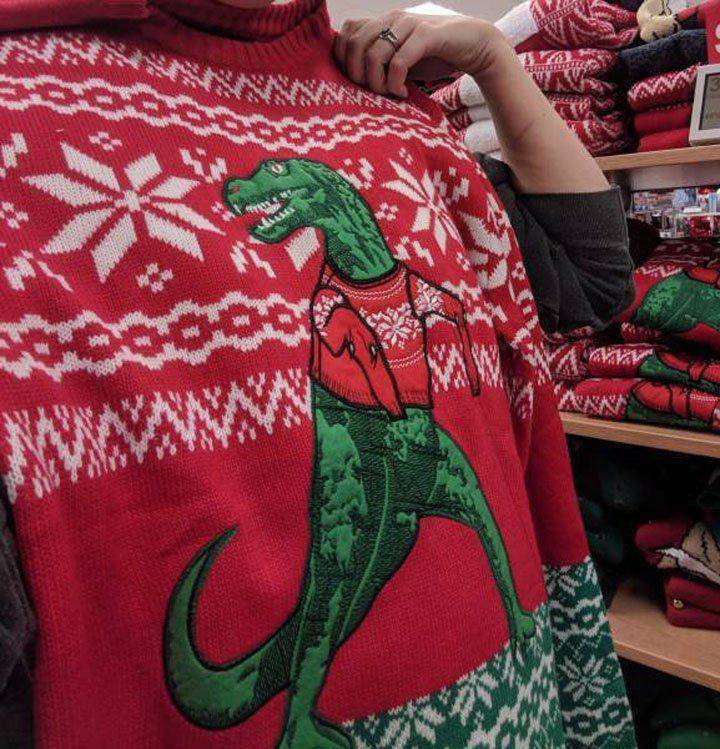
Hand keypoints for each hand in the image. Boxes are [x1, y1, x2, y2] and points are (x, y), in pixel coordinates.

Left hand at [334, 10, 506, 97]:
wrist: (474, 46)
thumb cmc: (434, 57)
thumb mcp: (399, 60)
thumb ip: (378, 62)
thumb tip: (353, 79)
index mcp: (382, 23)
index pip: (346, 33)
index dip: (343, 60)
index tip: (357, 82)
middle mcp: (392, 19)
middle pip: (354, 45)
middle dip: (357, 76)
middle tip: (373, 92)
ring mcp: (409, 25)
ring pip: (374, 54)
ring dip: (377, 83)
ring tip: (391, 94)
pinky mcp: (427, 35)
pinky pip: (399, 61)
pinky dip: (396, 83)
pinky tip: (404, 93)